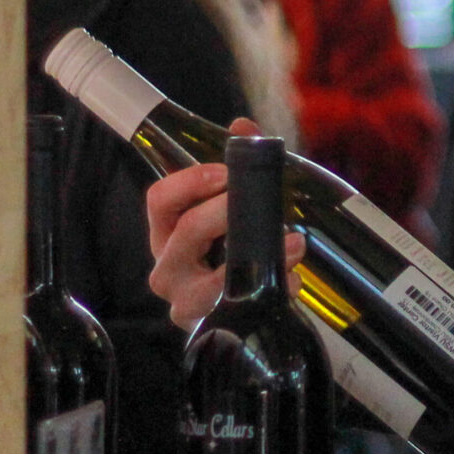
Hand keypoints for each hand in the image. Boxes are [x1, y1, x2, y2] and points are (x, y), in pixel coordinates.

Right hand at [144, 117, 304, 328]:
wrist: (250, 304)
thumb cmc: (235, 247)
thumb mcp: (237, 205)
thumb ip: (240, 165)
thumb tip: (243, 126)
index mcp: (167, 232)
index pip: (159, 200)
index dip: (190, 182)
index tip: (226, 173)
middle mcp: (168, 267)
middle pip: (185, 234)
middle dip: (226, 215)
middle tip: (263, 205)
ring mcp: (187, 302)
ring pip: (211, 281)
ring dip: (257, 258)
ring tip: (293, 244)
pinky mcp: (214, 327)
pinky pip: (242, 309)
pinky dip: (275, 290)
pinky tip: (294, 279)